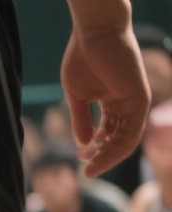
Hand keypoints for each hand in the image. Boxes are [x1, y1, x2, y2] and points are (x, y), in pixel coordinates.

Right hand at [62, 23, 149, 178]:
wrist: (95, 35)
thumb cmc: (84, 59)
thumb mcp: (77, 96)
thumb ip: (81, 120)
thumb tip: (83, 144)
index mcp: (114, 101)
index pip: (109, 132)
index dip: (96, 149)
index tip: (80, 160)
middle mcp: (128, 103)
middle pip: (118, 139)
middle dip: (102, 157)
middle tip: (86, 172)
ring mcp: (135, 101)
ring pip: (126, 139)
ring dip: (109, 157)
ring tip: (91, 169)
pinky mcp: (139, 99)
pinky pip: (131, 131)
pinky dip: (117, 146)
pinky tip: (99, 154)